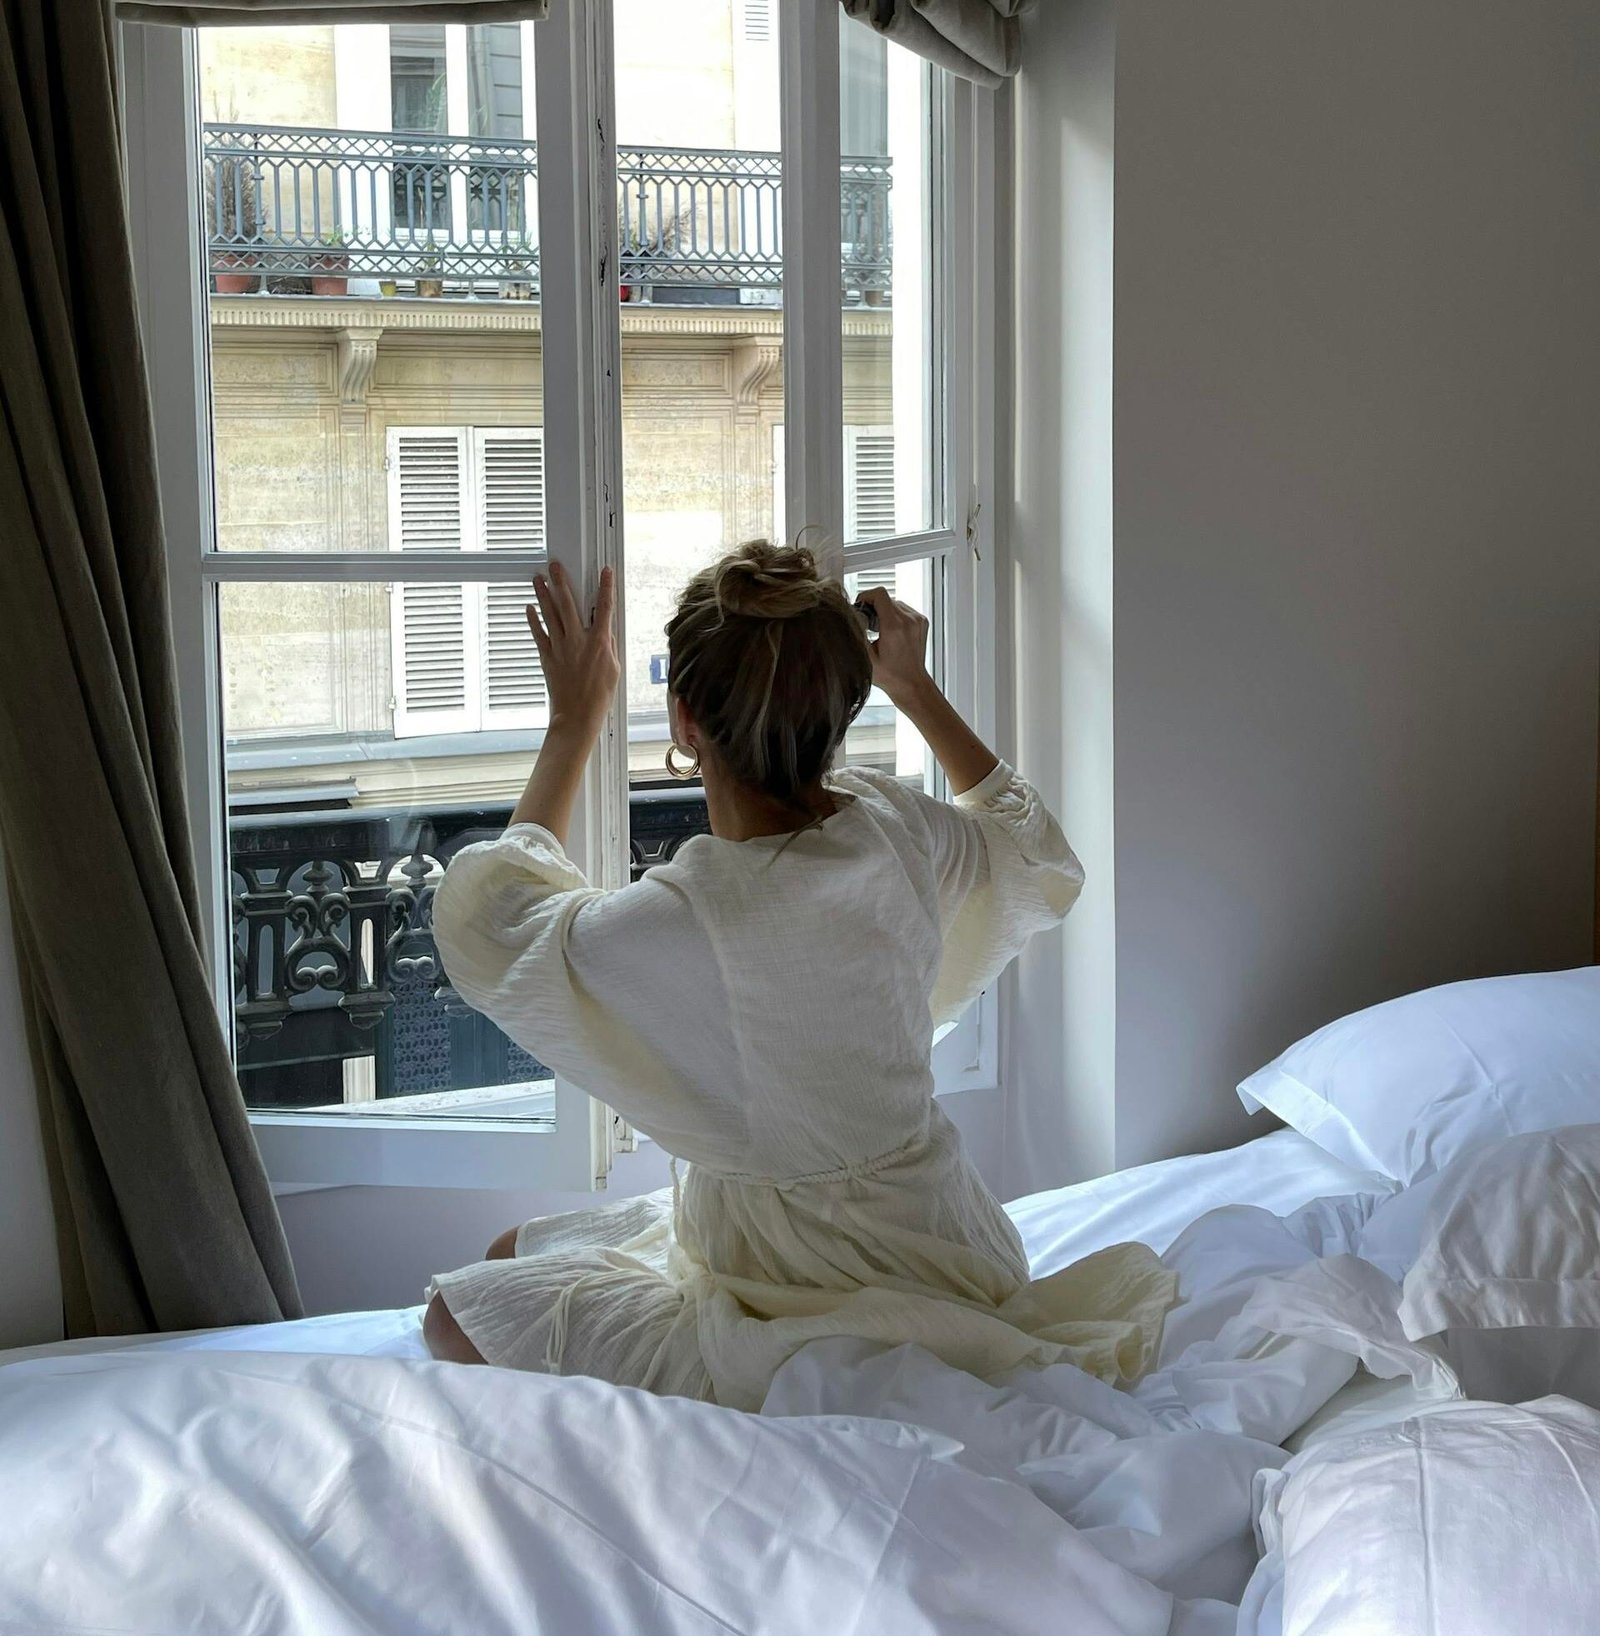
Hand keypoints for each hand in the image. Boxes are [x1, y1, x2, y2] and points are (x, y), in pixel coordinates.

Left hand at [526, 561, 619, 737]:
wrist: (577, 715)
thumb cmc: (598, 697)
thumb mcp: (614, 669)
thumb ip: (609, 646)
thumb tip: (606, 632)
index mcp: (599, 643)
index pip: (605, 608)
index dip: (606, 587)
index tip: (605, 572)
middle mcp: (578, 640)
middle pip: (568, 603)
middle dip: (562, 581)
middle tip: (555, 566)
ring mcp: (560, 647)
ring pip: (550, 614)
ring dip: (544, 594)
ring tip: (539, 579)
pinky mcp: (547, 656)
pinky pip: (538, 633)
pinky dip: (533, 619)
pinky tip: (530, 608)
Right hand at [859, 587, 932, 708]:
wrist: (911, 683)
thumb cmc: (890, 675)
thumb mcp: (865, 657)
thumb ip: (857, 634)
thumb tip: (850, 616)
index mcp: (894, 627)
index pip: (879, 594)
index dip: (866, 597)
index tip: (860, 606)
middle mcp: (908, 620)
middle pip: (886, 598)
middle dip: (874, 607)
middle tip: (868, 624)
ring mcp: (917, 620)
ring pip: (895, 603)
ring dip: (884, 611)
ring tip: (880, 630)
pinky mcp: (922, 621)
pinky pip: (904, 609)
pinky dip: (895, 616)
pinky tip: (891, 631)